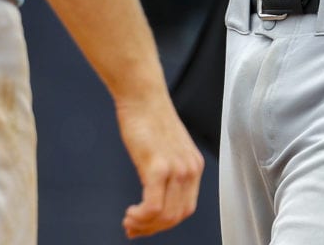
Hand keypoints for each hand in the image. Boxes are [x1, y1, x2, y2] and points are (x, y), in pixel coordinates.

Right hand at [114, 93, 202, 237]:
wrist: (142, 96)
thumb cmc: (148, 118)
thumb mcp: (164, 150)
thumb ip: (164, 173)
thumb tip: (150, 200)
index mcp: (194, 166)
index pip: (185, 209)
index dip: (163, 223)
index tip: (144, 225)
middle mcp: (190, 169)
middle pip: (176, 216)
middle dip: (153, 228)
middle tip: (133, 227)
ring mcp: (177, 168)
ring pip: (166, 216)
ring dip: (145, 225)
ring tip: (129, 220)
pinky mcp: (159, 166)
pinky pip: (154, 206)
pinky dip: (142, 217)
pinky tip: (130, 212)